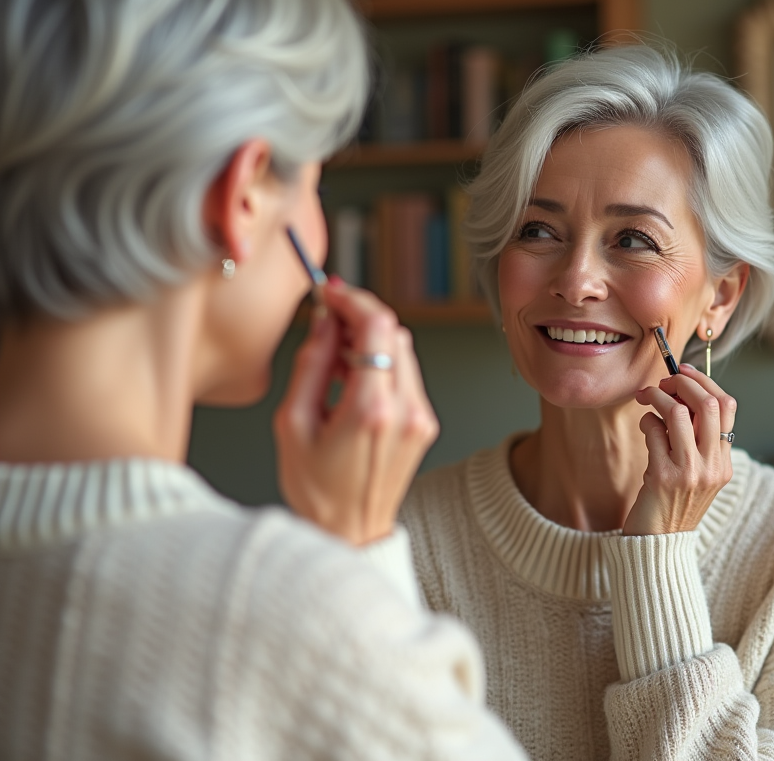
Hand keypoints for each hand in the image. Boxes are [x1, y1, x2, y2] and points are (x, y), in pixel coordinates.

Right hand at [274, 280, 438, 545]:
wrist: (349, 534)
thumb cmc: (316, 491)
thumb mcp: (293, 424)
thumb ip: (312, 365)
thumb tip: (325, 323)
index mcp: (371, 410)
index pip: (377, 326)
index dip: (352, 300)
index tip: (330, 294)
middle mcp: (406, 410)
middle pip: (393, 332)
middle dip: (359, 317)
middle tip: (328, 322)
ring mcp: (421, 417)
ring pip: (403, 350)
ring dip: (370, 340)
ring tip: (335, 360)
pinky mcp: (425, 423)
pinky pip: (406, 375)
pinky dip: (381, 364)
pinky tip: (353, 383)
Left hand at [623, 363, 735, 534]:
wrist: (659, 545)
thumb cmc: (673, 504)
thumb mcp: (696, 474)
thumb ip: (696, 440)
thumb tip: (680, 394)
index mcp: (724, 462)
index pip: (728, 407)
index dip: (705, 382)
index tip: (684, 373)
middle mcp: (712, 466)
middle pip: (709, 404)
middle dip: (683, 382)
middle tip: (665, 381)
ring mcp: (689, 472)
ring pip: (678, 413)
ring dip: (659, 397)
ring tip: (648, 399)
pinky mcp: (662, 477)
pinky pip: (654, 431)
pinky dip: (647, 421)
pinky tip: (645, 427)